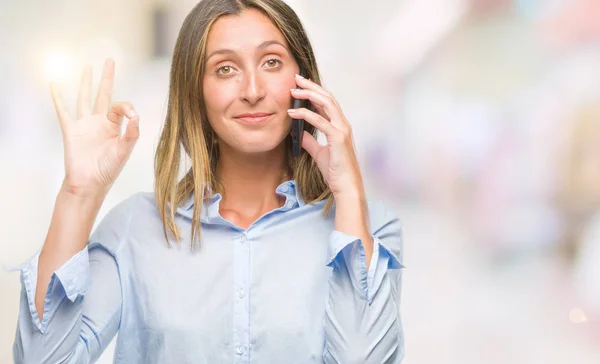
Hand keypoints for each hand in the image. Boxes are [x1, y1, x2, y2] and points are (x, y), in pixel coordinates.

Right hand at [50, 58, 139, 197]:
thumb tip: (137, 116)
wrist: (89, 184)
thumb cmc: (108, 171)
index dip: (126, 107)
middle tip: (109, 60)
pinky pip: (63, 111)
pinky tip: (54, 84)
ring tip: (87, 67)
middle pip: (103, 95)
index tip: (131, 116)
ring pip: (84, 98)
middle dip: (106, 78)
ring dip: (85, 83)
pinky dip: (58, 97)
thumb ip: (132, 134)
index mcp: (115, 127)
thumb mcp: (124, 152)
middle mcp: (100, 123)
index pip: (120, 107)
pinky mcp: (71, 130)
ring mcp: (85, 125)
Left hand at [287, 73, 363, 197]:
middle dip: (311, 86)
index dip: (314, 92)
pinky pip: (320, 121)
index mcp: (339, 126)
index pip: (327, 103)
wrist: (346, 186)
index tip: (300, 85)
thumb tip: (299, 132)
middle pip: (327, 97)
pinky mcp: (338, 138)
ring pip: (326, 103)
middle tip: (296, 78)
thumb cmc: (336, 172)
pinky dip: (305, 114)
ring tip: (293, 91)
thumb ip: (310, 141)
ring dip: (309, 94)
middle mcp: (343, 124)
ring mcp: (342, 130)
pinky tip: (293, 113)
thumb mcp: (319, 153)